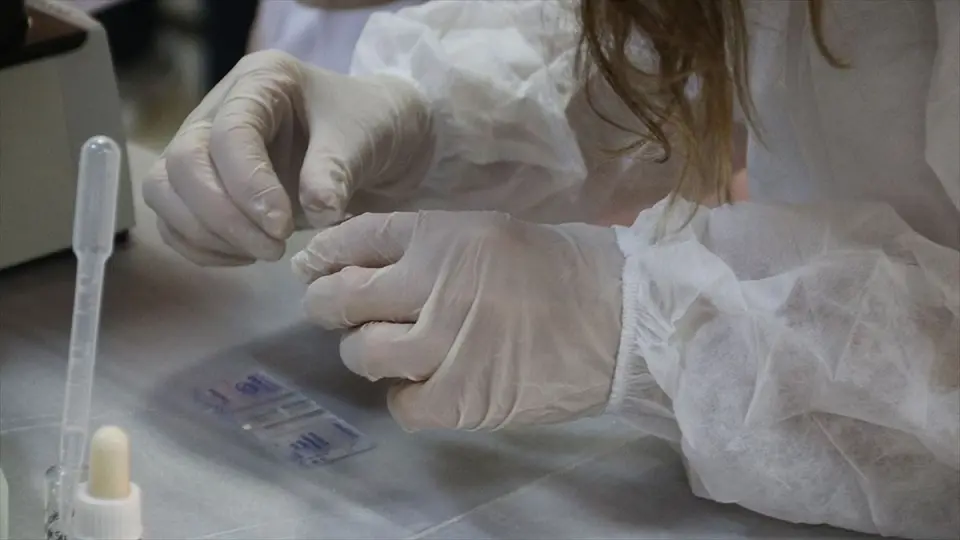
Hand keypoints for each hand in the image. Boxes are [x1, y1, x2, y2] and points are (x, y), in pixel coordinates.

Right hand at [143, 50, 433, 265]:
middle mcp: (219, 109)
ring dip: (208, 234)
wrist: (382, 144)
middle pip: (182, 163)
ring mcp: (205, 147)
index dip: (247, 186)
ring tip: (267, 251)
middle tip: (275, 248)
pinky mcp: (204, 186)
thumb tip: (316, 210)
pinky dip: (204, 246)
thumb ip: (336, 171)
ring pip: (165, 192)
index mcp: (260, 82)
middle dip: (222, 216)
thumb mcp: (366, 139)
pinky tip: (249, 254)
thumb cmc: (373, 127)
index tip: (282, 227)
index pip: (227, 134)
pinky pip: (175, 220)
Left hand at [293, 211, 623, 430]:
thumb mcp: (492, 232)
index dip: (324, 255)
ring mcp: (443, 345)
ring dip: (366, 352)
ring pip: (362, 354)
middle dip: (326, 305)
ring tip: (390, 350)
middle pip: (340, 299)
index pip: (355, 238)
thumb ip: (431, 245)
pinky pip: (401, 404)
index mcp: (441, 236)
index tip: (312, 267)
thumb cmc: (562, 267)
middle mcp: (431, 285)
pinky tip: (424, 386)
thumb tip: (370, 263)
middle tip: (335, 312)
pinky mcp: (461, 397)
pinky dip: (405, 397)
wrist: (622, 318)